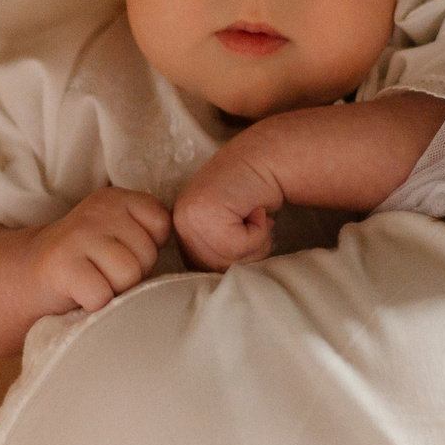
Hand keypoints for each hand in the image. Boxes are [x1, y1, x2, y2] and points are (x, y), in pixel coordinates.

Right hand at [31, 188, 173, 313]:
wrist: (29, 274)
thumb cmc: (88, 262)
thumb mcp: (118, 234)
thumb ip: (148, 234)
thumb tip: (191, 256)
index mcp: (117, 198)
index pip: (162, 224)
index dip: (148, 249)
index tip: (123, 252)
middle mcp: (98, 209)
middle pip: (146, 254)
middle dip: (132, 273)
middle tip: (104, 271)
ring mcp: (78, 235)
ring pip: (128, 275)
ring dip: (114, 290)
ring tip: (94, 281)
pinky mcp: (62, 265)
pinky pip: (102, 296)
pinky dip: (94, 305)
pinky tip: (80, 294)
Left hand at [173, 138, 285, 271]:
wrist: (265, 159)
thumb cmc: (253, 197)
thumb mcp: (229, 231)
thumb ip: (219, 253)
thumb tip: (224, 285)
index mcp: (181, 231)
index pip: (206, 270)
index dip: (234, 256)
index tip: (242, 228)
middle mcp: (178, 223)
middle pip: (217, 269)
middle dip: (246, 251)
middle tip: (250, 219)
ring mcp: (187, 217)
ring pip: (229, 260)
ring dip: (254, 241)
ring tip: (251, 213)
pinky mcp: (203, 213)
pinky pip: (238, 246)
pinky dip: (258, 231)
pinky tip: (254, 207)